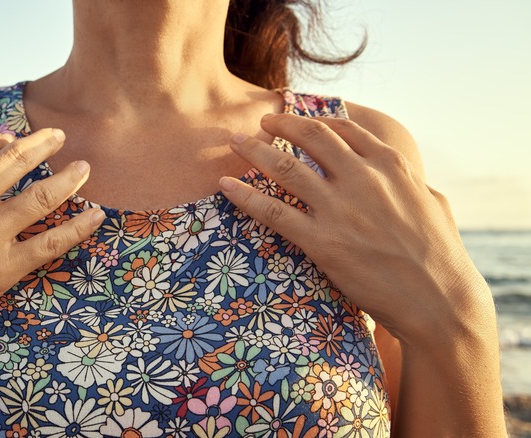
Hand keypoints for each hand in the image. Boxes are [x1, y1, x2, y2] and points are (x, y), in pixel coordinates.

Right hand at [0, 129, 104, 368]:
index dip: (4, 140)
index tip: (16, 142)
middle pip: (18, 159)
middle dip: (45, 143)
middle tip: (61, 136)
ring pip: (43, 195)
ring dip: (70, 178)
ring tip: (86, 169)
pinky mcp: (1, 269)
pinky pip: (51, 243)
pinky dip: (79, 227)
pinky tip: (96, 216)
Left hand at [218, 114, 491, 343]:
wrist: (438, 300)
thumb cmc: (442, 255)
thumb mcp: (434, 203)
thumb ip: (413, 184)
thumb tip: (410, 179)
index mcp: (390, 165)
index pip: (344, 129)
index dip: (314, 119)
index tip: (297, 117)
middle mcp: (362, 178)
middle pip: (310, 138)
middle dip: (281, 125)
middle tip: (261, 122)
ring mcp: (339, 209)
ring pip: (284, 168)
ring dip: (254, 152)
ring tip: (234, 143)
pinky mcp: (322, 241)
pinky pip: (273, 212)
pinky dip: (245, 196)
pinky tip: (226, 187)